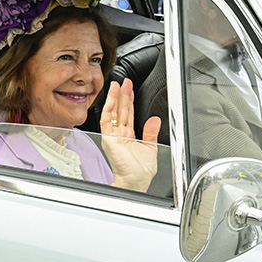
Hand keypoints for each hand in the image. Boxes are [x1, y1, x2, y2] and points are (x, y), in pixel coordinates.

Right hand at [100, 78, 160, 192]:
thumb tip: (155, 120)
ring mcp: (113, 136)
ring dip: (115, 98)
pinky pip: (106, 120)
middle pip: (120, 110)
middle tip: (124, 81)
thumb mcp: (150, 147)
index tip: (130, 89)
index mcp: (128, 137)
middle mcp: (119, 135)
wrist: (136, 180)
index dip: (129, 101)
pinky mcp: (108, 138)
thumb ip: (151, 132)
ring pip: (112, 112)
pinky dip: (109, 108)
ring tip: (118, 85)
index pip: (128, 114)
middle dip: (122, 95)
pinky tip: (112, 98)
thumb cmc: (141, 171)